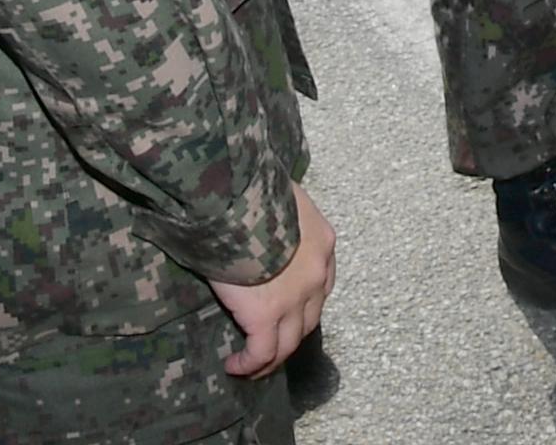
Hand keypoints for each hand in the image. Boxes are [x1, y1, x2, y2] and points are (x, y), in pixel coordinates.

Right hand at [210, 183, 334, 377]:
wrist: (237, 201)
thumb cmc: (251, 188)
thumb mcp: (279, 193)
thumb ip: (278, 210)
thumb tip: (261, 208)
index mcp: (321, 241)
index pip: (322, 281)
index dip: (305, 300)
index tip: (287, 307)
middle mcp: (317, 273)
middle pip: (310, 316)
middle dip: (291, 332)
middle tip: (269, 340)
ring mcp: (295, 298)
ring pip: (289, 342)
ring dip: (271, 358)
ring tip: (251, 365)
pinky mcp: (265, 316)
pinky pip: (261, 352)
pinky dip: (249, 364)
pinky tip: (234, 366)